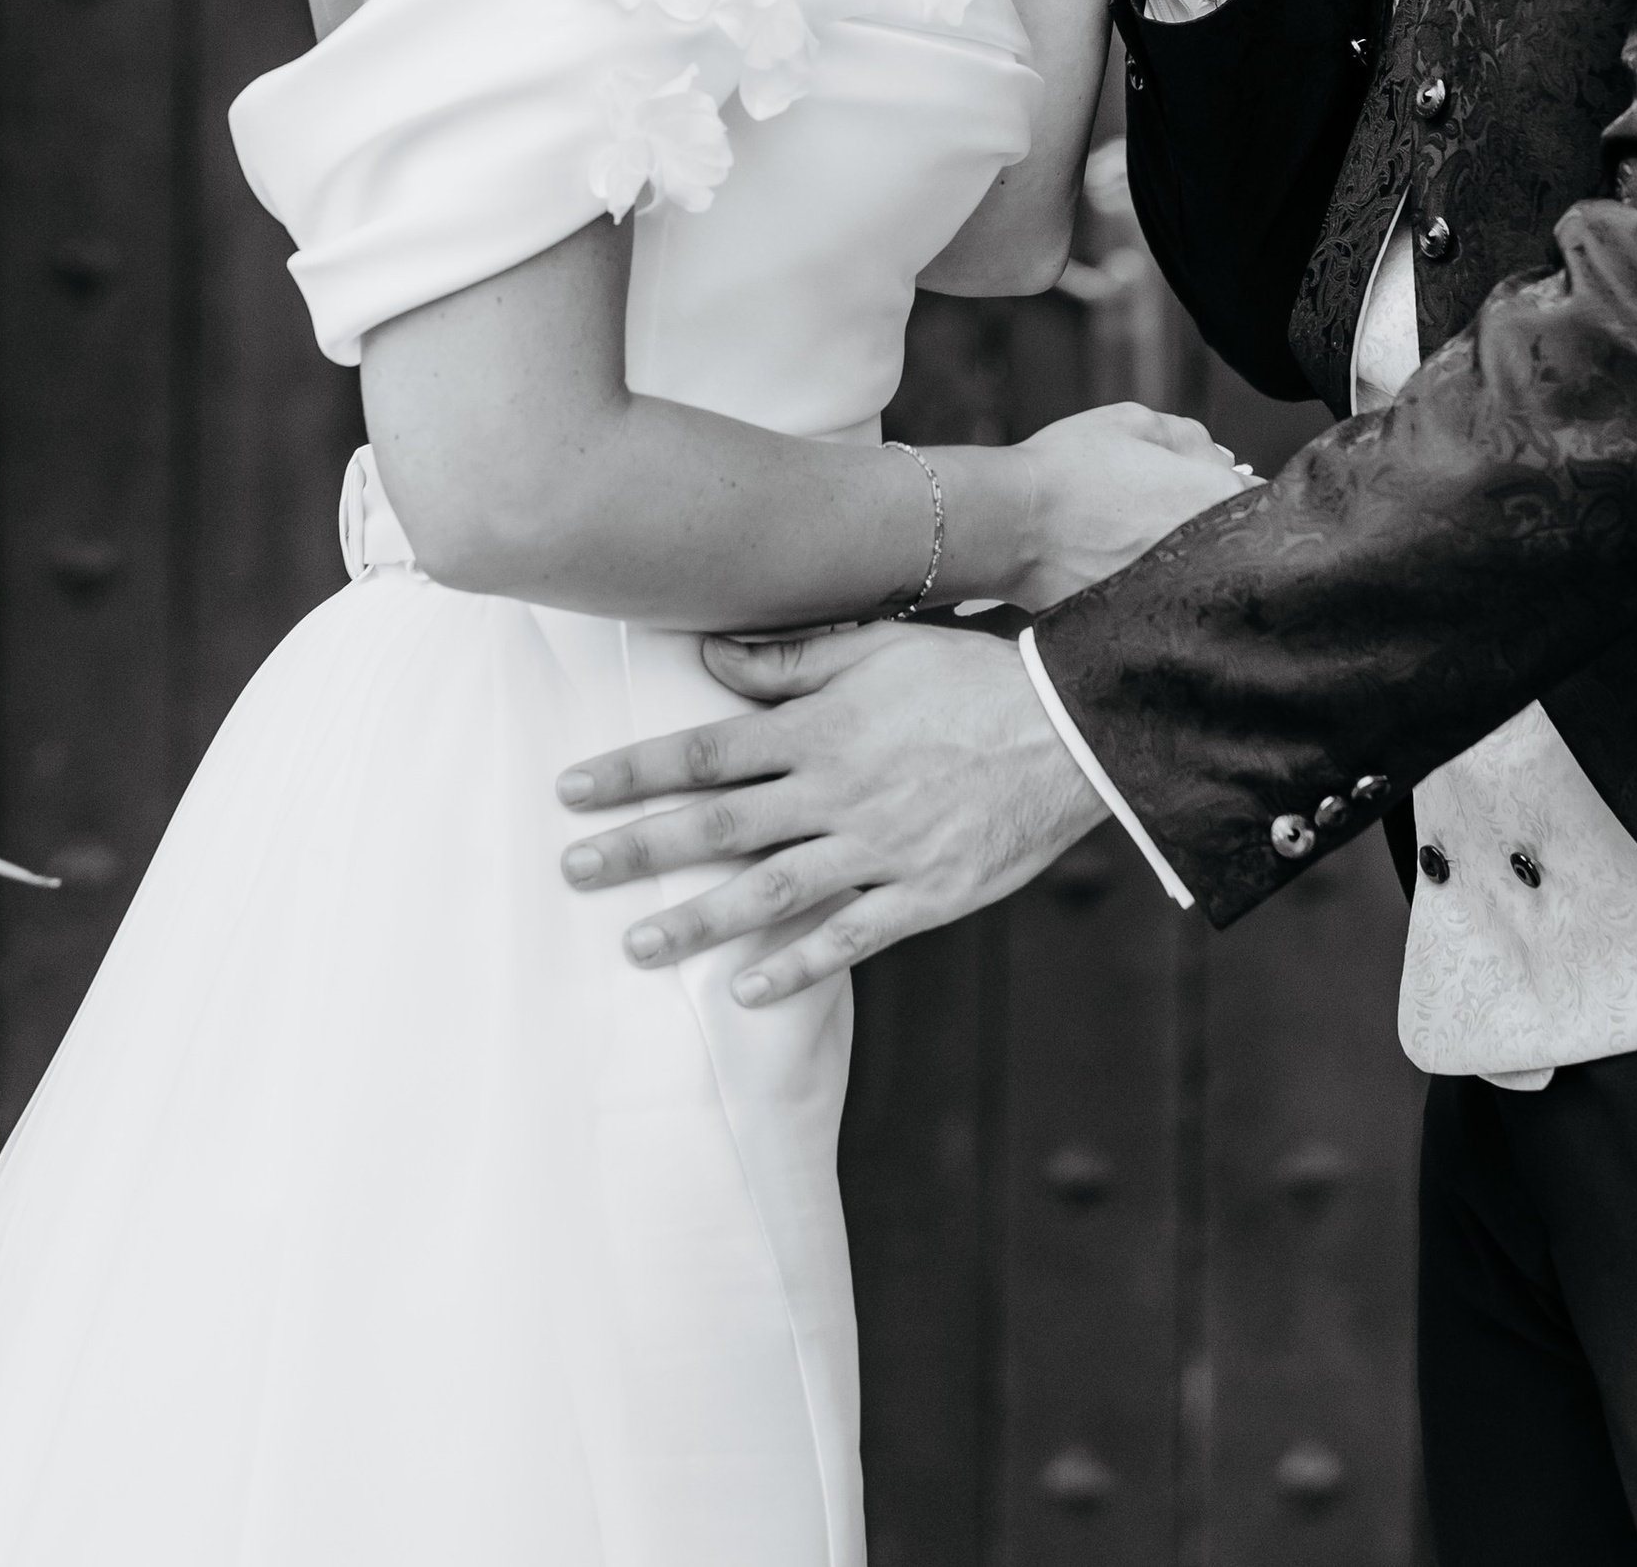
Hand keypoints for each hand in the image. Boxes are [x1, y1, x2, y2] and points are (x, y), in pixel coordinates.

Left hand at [556, 625, 1100, 995]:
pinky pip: (849, 937)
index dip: (634, 770)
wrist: (1067, 724)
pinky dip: (795, 966)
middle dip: (639, 849)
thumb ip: (790, 659)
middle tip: (570, 872)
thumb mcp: (875, 647)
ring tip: (635, 946)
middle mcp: (836, 790)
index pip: (705, 750)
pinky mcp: (923, 894)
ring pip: (770, 890)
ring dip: (697, 920)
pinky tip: (743, 990)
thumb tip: (706, 657)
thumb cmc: (964, 674)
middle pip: (719, 824)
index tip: (571, 790)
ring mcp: (879, 848)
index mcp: (820, 728)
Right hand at [1009, 400, 1253, 611]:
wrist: (1015, 526)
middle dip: (1229, 535)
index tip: (1227, 494)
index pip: (1263, 501)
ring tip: (1157, 550)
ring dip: (1201, 567)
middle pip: (1243, 547)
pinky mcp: (1155, 619)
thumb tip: (1221, 460)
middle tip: (1186, 523)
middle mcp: (1208, 548)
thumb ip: (1189, 438)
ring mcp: (1184, 590)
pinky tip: (1142, 579)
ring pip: (1214, 581)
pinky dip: (1170, 594)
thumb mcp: (1132, 423)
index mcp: (1212, 495)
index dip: (1247, 496)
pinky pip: (1180, 606)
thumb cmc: (1071, 466)